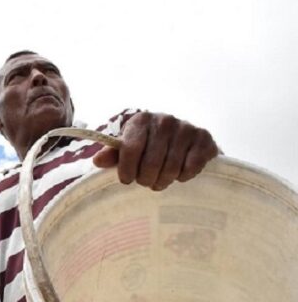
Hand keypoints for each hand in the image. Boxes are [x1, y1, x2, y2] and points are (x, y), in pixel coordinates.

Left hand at [93, 112, 218, 189]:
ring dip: (163, 181)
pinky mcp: (204, 138)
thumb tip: (97, 161)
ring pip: (170, 168)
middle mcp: (164, 120)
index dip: (127, 170)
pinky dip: (183, 176)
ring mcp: (186, 127)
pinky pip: (191, 167)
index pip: (130, 149)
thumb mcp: (129, 147)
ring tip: (159, 181)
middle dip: (145, 179)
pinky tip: (179, 174)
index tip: (126, 180)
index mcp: (141, 120)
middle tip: (146, 182)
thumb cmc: (149, 145)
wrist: (184, 139)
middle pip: (151, 163)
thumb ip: (113, 155)